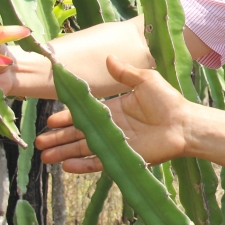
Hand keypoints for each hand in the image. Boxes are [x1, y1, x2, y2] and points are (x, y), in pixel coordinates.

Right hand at [35, 55, 189, 173]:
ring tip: (45, 157)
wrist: (184, 124)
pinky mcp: (123, 157)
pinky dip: (83, 165)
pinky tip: (67, 166)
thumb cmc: (168, 101)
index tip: (50, 120)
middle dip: (59, 138)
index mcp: (115, 109)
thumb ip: (125, 73)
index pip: (85, 114)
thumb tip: (108, 57)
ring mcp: (116, 144)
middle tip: (40, 142)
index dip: (67, 117)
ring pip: (84, 149)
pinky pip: (99, 163)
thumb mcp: (145, 80)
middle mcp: (112, 127)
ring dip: (65, 152)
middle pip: (80, 134)